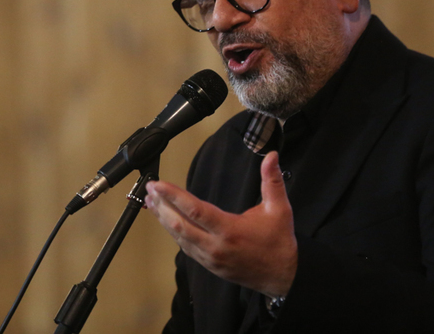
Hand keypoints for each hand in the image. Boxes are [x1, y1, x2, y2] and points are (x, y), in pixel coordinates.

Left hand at [144, 151, 297, 297]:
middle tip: (150, 189)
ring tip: (152, 202)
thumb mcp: (279, 209)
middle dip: (162, 206)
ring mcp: (211, 258)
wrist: (284, 276)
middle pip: (180, 225)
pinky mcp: (209, 265)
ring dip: (164, 219)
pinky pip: (186, 248)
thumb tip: (271, 156)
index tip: (158, 184)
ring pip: (179, 238)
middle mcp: (216, 246)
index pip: (195, 210)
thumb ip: (272, 181)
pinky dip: (174, 233)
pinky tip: (167, 221)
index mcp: (230, 230)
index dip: (173, 196)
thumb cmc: (279, 241)